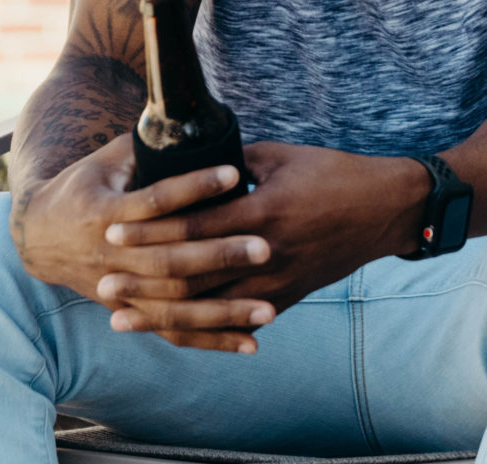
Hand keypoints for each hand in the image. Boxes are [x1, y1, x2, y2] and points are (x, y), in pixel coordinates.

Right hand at [10, 133, 275, 351]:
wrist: (39, 236)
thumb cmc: (83, 187)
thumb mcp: (105, 161)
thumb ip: (144, 147)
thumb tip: (187, 119)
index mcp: (103, 212)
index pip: (155, 201)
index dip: (193, 187)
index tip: (235, 174)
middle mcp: (110, 256)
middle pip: (170, 261)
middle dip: (220, 256)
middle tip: (267, 246)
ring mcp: (119, 290)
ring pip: (175, 305)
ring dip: (224, 310)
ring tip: (271, 307)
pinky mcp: (130, 312)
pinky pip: (173, 331)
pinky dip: (212, 340)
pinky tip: (251, 344)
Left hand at [101, 143, 428, 329]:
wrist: (384, 210)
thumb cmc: (334, 174)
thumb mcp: (281, 156)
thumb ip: (233, 161)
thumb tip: (188, 160)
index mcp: (262, 212)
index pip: (193, 228)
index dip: (149, 231)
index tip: (112, 229)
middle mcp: (266, 255)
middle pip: (191, 277)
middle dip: (143, 281)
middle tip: (102, 281)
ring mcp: (276, 284)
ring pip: (208, 309)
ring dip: (161, 315)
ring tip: (122, 315)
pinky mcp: (286, 299)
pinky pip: (234, 322)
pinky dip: (199, 330)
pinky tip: (171, 331)